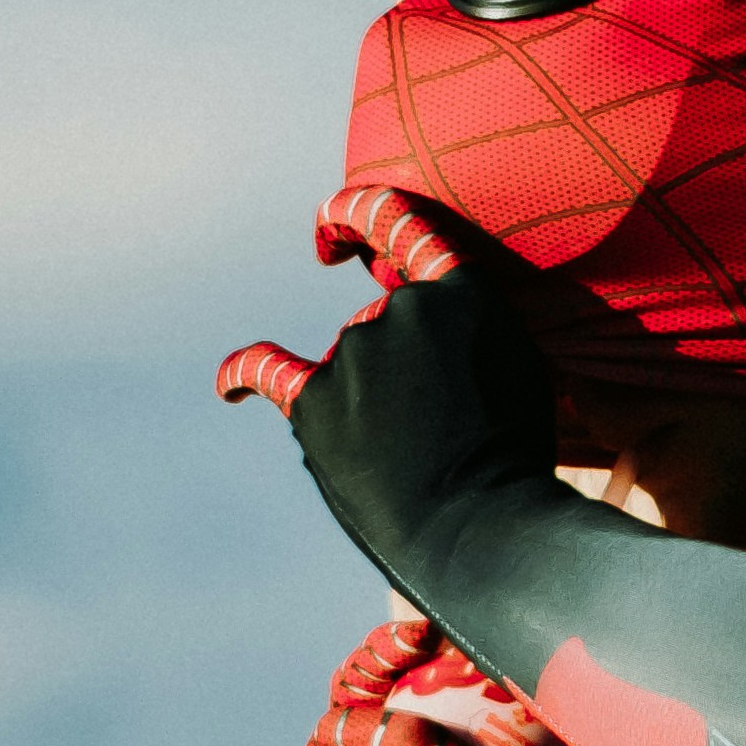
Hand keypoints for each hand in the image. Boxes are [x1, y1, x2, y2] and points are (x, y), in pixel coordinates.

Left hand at [218, 199, 558, 601]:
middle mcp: (400, 308)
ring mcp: (352, 353)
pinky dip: (241, 375)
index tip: (335, 228)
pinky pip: (267, 373)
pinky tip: (226, 386)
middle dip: (406, 369)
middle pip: (385, 324)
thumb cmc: (514, 457)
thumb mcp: (519, 367)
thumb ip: (468, 327)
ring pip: (351, 366)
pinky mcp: (315, 403)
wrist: (478, 527)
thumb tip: (418, 325)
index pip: (398, 225)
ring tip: (412, 459)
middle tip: (443, 431)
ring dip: (372, 402)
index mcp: (458, 292)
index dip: (358, 217)